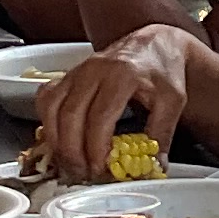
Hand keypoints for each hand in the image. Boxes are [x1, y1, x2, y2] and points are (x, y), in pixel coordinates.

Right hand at [38, 23, 192, 178]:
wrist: (153, 44)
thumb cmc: (162, 71)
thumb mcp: (172, 101)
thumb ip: (162, 134)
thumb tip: (154, 167)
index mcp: (122, 75)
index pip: (100, 116)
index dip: (95, 147)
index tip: (100, 167)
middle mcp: (94, 70)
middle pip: (71, 115)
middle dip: (73, 150)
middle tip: (84, 173)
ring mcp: (77, 71)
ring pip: (52, 107)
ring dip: (56, 140)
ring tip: (70, 163)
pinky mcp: (67, 75)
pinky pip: (46, 98)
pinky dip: (47, 122)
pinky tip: (59, 140)